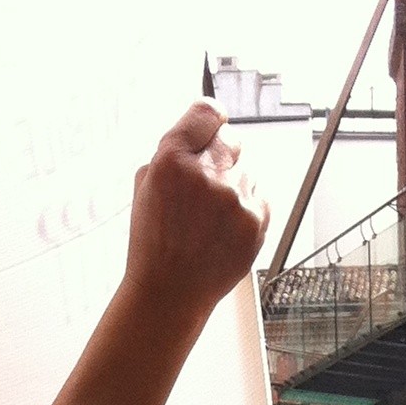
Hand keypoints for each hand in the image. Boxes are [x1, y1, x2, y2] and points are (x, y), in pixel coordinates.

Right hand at [123, 104, 267, 336]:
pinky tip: (224, 230)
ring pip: (247, 170)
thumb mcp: (146, 186)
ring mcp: (234, 197)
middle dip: (221, 155)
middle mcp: (205, 173)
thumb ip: (173, 151)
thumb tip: (202, 129)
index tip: (211, 128)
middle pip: (231, 138)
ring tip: (211, 217)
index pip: (208, 111)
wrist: (170, 293)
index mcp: (171, 159)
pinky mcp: (256, 220)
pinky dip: (246, 208)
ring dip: (233, 185)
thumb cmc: (155, 241)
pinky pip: (259, 196)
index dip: (210, 121)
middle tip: (207, 183)